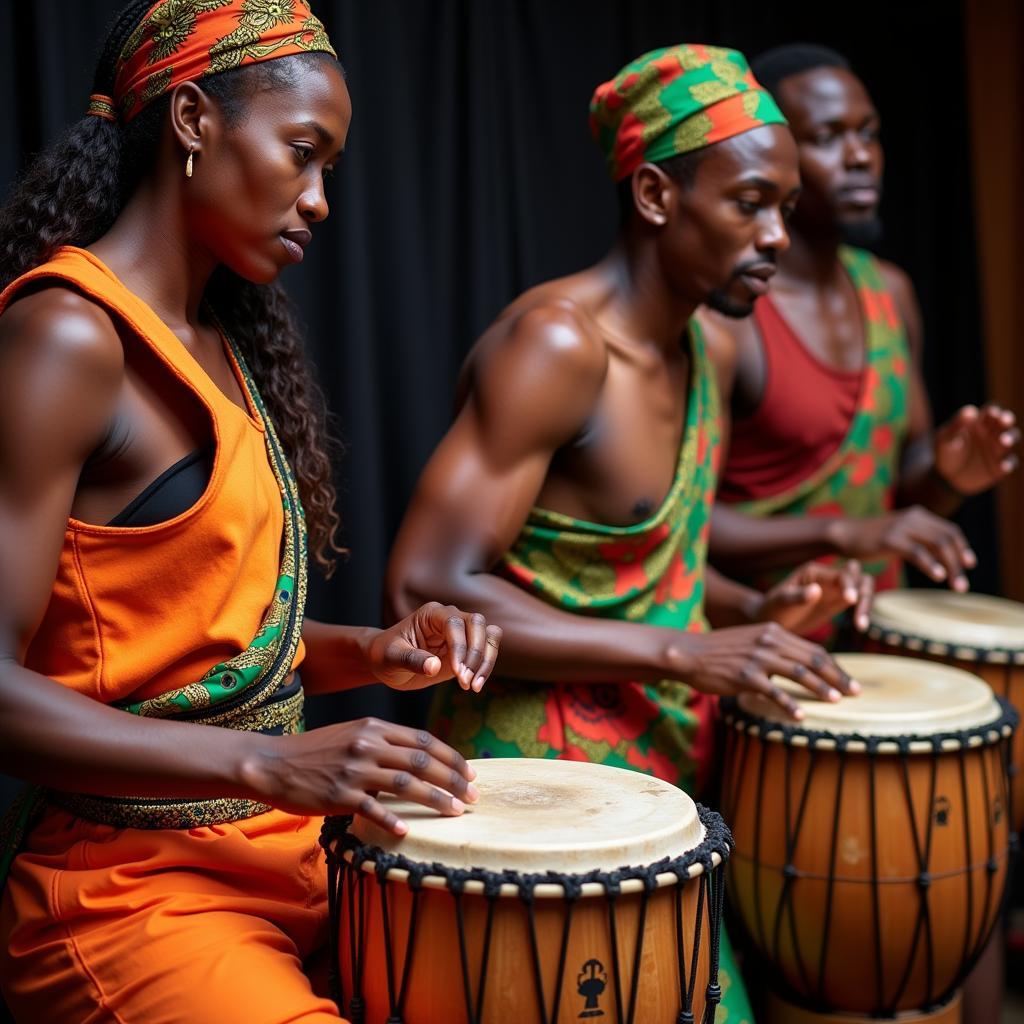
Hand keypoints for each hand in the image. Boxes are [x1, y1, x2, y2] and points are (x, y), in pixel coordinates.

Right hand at [251, 718, 477, 834]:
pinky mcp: (338, 795)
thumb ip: (385, 744)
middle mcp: (368, 745)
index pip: (424, 740)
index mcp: (374, 727)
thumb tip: (421, 761)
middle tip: (473, 797)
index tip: (471, 773)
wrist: (273, 763)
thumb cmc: (316, 752)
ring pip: (406, 784)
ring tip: (455, 812)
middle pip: (422, 761)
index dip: (452, 757)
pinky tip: (408, 831)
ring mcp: (354, 770)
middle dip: (454, 779)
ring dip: (435, 799)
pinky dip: (393, 821)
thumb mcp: (353, 736)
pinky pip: (373, 810)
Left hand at [367, 602, 502, 691]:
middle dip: (476, 654)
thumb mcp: (391, 658)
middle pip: (478, 624)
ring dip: (485, 661)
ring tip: (472, 687)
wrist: (387, 663)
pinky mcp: (467, 648)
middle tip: (465, 682)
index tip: (456, 673)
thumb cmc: (385, 655)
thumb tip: (434, 666)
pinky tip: (473, 685)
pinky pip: (488, 650)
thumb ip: (411, 660)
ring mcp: (461, 633)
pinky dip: (486, 667)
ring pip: (489, 635)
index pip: (455, 623)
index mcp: (431, 614)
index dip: (459, 646)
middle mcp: (450, 619)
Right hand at [669, 622, 859, 720]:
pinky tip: (801, 715)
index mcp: (774, 631)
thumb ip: (777, 648)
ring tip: (836, 701)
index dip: (835, 666)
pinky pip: (773, 692)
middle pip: (812, 659)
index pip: (813, 649)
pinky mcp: (745, 676)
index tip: (850, 681)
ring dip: (821, 688)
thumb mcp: (752, 640)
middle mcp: (769, 641)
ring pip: (799, 673)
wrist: (690, 652)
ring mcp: (757, 658)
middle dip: (837, 677)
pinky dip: (789, 704)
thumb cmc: (721, 651)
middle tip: (856, 693)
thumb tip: (802, 666)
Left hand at [757, 560, 873, 634]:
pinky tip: (860, 627)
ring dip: (867, 605)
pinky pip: (858, 603)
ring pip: (862, 589)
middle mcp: (828, 577)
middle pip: (858, 576)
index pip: (841, 574)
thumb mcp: (781, 602)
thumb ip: (797, 596)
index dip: (849, 585)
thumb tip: (817, 591)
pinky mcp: (837, 603)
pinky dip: (863, 613)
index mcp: (814, 572)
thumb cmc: (772, 607)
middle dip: (864, 592)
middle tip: (859, 616)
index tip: (850, 600)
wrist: (769, 619)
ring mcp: (834, 590)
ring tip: (860, 626)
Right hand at [830, 505, 975, 590]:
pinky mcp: (891, 539)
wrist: (844, 533)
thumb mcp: (899, 534)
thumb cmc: (871, 538)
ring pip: (937, 545)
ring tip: (957, 586)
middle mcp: (913, 517)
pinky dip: (931, 565)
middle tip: (963, 585)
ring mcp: (902, 526)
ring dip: (951, 567)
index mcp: (918, 514)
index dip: (962, 547)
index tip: (970, 565)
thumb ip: (918, 538)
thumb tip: (940, 553)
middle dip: (959, 562)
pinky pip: (917, 552)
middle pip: (947, 539)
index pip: (950, 530)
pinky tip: (938, 576)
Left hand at [934, 403, 1018, 495]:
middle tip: (1004, 421)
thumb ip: (956, 425)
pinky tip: (1003, 466)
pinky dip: (1007, 464)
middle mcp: (992, 433)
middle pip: (1004, 423)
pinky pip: (1008, 464)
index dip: (993, 412)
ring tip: (1003, 441)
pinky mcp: (999, 466)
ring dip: (1008, 439)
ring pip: (1010, 440)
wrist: (945, 477)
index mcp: (980, 423)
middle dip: (1006, 420)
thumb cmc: (945, 452)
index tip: (991, 414)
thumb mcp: (945, 439)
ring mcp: (998, 450)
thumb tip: (970, 411)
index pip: (990, 412)